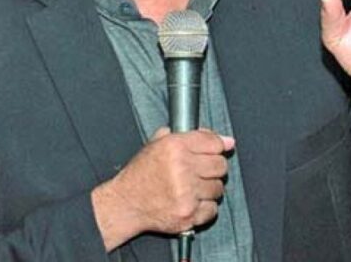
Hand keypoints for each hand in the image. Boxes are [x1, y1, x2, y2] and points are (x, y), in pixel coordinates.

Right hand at [92, 128, 233, 249]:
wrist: (126, 203)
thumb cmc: (141, 175)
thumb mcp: (156, 145)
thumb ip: (189, 136)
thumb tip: (225, 140)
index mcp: (174, 147)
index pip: (214, 143)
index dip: (216, 147)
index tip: (215, 151)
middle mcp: (182, 168)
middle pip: (220, 165)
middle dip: (214, 168)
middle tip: (201, 172)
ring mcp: (186, 193)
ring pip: (218, 188)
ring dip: (209, 189)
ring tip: (192, 188)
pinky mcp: (188, 214)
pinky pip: (212, 209)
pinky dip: (205, 207)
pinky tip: (191, 202)